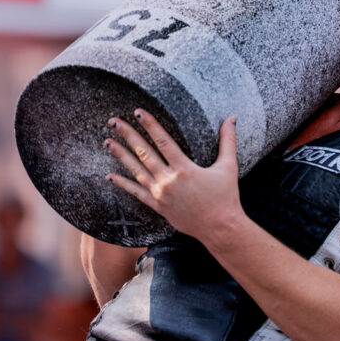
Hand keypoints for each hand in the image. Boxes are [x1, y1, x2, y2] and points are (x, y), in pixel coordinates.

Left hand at [104, 109, 243, 242]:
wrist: (220, 228)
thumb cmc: (226, 197)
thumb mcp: (229, 166)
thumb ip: (227, 141)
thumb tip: (231, 118)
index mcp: (184, 168)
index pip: (163, 141)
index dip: (150, 125)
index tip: (138, 112)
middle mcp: (169, 180)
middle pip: (144, 153)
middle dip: (128, 135)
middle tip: (114, 121)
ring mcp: (161, 194)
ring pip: (136, 171)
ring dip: (121, 155)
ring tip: (107, 142)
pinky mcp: (158, 207)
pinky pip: (137, 193)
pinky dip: (123, 184)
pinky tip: (110, 176)